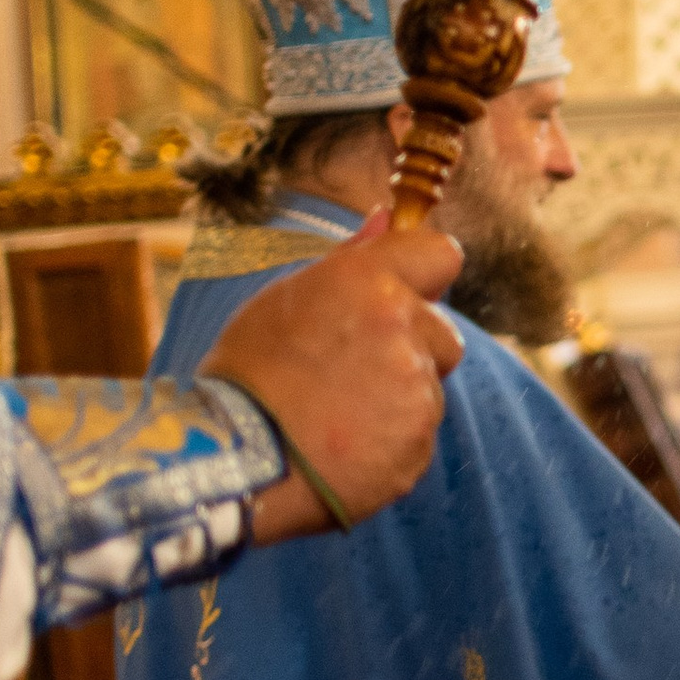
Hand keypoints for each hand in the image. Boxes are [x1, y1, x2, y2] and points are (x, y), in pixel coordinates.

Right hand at [216, 214, 463, 540]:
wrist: (235, 461)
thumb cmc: (248, 376)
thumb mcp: (284, 300)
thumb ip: (352, 260)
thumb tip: (388, 218)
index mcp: (367, 280)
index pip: (442, 253)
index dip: (427, 275)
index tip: (408, 294)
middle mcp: (400, 326)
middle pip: (444, 332)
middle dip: (414, 349)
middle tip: (352, 371)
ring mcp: (415, 387)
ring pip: (429, 387)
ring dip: (399, 398)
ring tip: (338, 414)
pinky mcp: (418, 441)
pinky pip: (418, 435)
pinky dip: (392, 442)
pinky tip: (345, 447)